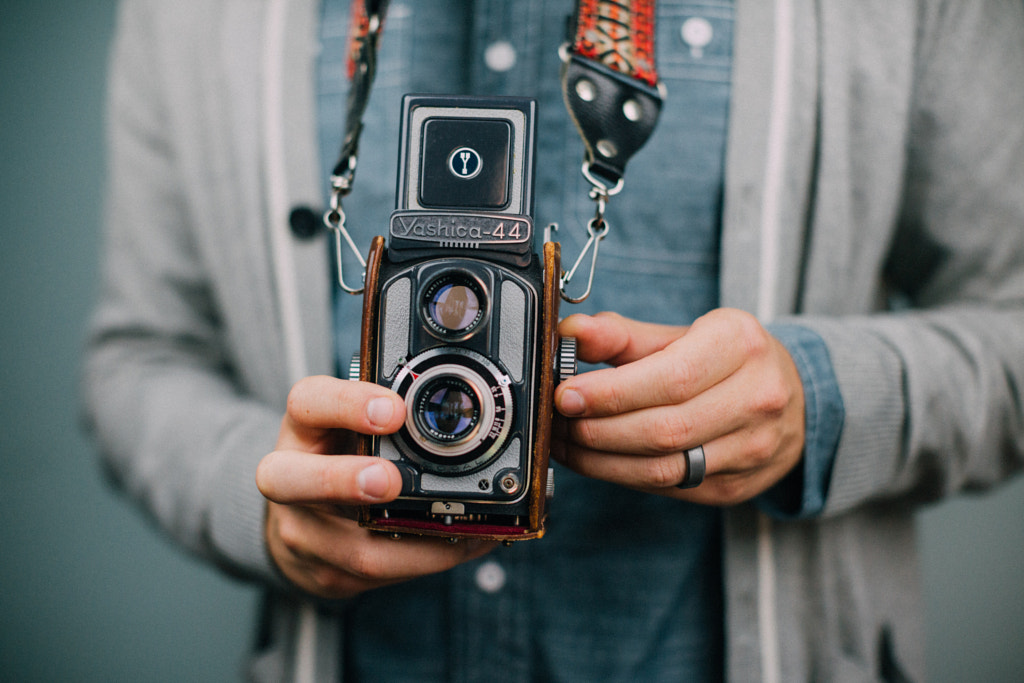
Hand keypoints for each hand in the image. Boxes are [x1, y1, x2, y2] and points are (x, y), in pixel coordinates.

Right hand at [256, 375, 494, 598]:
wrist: (307, 522)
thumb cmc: (342, 456)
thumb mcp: (355, 424)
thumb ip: (393, 414)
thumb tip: (462, 412)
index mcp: (304, 427)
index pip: (307, 403)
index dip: (347, 405)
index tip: (395, 411)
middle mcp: (289, 479)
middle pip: (288, 480)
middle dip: (342, 481)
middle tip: (389, 481)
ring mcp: (304, 533)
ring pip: (350, 549)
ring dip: (416, 543)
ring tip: (463, 528)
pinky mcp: (327, 574)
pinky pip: (381, 574)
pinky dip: (429, 560)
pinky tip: (464, 545)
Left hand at [553, 309, 804, 505]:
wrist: (793, 400)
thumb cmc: (727, 360)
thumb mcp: (683, 334)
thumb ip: (624, 336)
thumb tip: (571, 332)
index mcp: (741, 344)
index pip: (670, 378)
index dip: (611, 393)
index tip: (567, 394)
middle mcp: (757, 397)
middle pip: (664, 428)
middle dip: (598, 429)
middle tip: (559, 420)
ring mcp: (753, 448)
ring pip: (664, 467)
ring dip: (602, 460)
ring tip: (567, 443)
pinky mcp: (736, 486)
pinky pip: (668, 487)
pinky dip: (622, 476)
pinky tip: (596, 460)